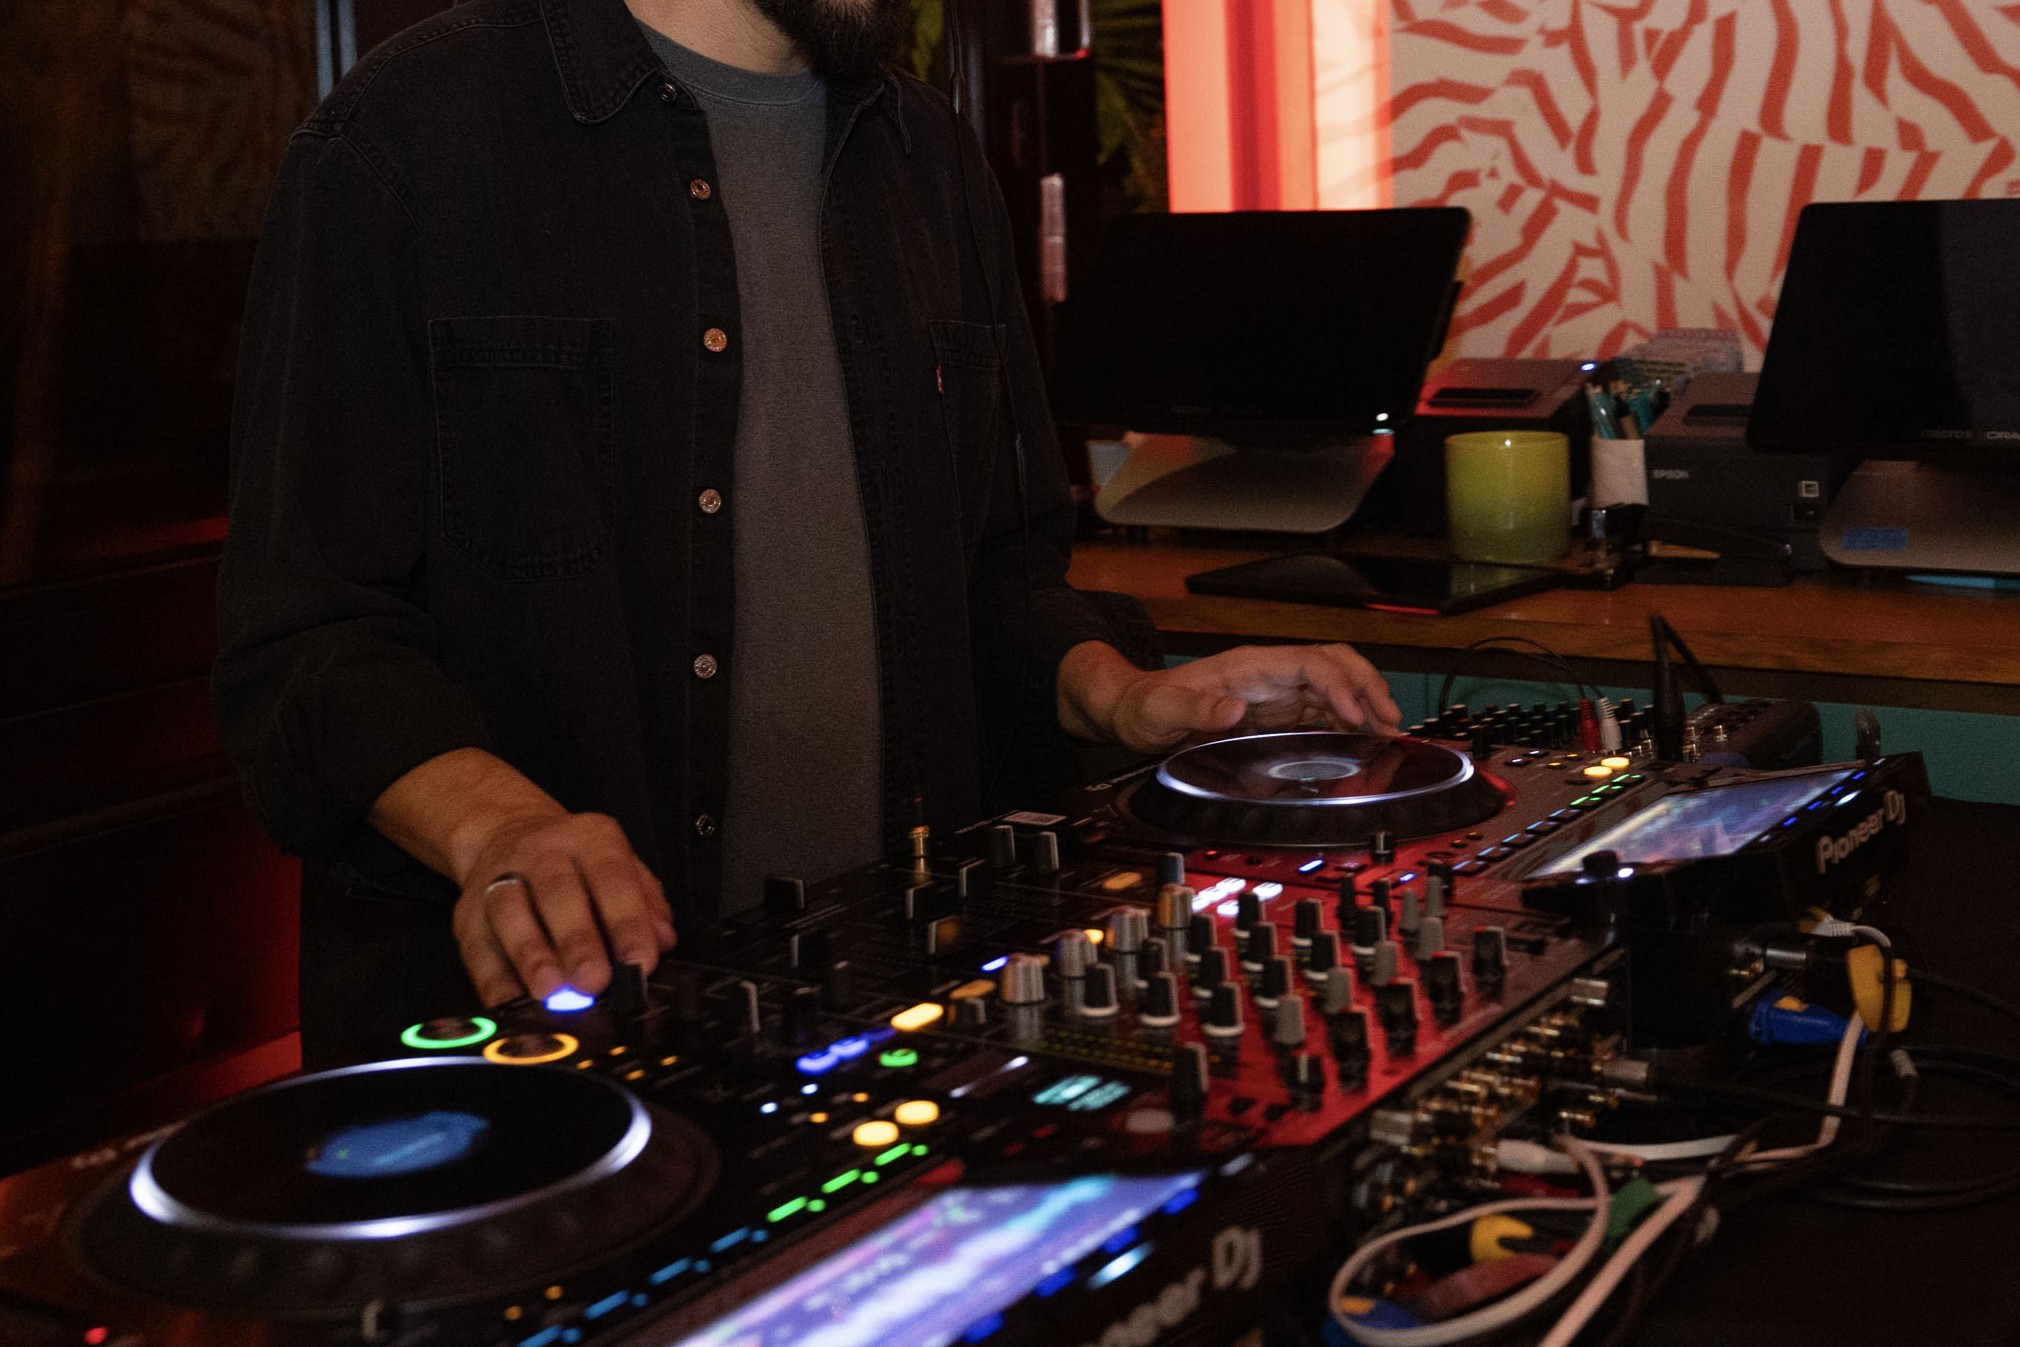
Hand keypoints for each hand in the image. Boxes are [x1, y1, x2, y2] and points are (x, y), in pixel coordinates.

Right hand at [451, 809, 675, 1005]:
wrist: (505, 834)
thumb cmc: (578, 864)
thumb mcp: (621, 866)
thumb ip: (646, 902)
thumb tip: (662, 941)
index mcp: (589, 839)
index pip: (612, 877)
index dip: (627, 922)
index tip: (640, 962)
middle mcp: (540, 853)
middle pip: (557, 893)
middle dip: (577, 941)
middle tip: (594, 981)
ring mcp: (497, 880)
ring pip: (510, 913)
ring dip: (531, 956)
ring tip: (551, 991)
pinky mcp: (466, 915)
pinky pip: (477, 950)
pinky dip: (493, 981)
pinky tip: (513, 1003)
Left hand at [1059, 641, 1400, 754]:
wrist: (1135, 710)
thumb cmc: (1146, 706)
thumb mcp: (1162, 711)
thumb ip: (1195, 710)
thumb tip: (1233, 710)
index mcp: (1250, 666)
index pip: (1310, 663)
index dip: (1339, 686)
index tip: (1356, 716)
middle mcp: (1270, 674)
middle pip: (1336, 664)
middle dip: (1368, 686)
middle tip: (1391, 721)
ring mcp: (1277, 692)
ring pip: (1337, 685)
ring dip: (1366, 705)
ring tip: (1390, 734)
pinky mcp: (1278, 713)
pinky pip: (1325, 711)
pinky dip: (1350, 723)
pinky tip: (1364, 741)